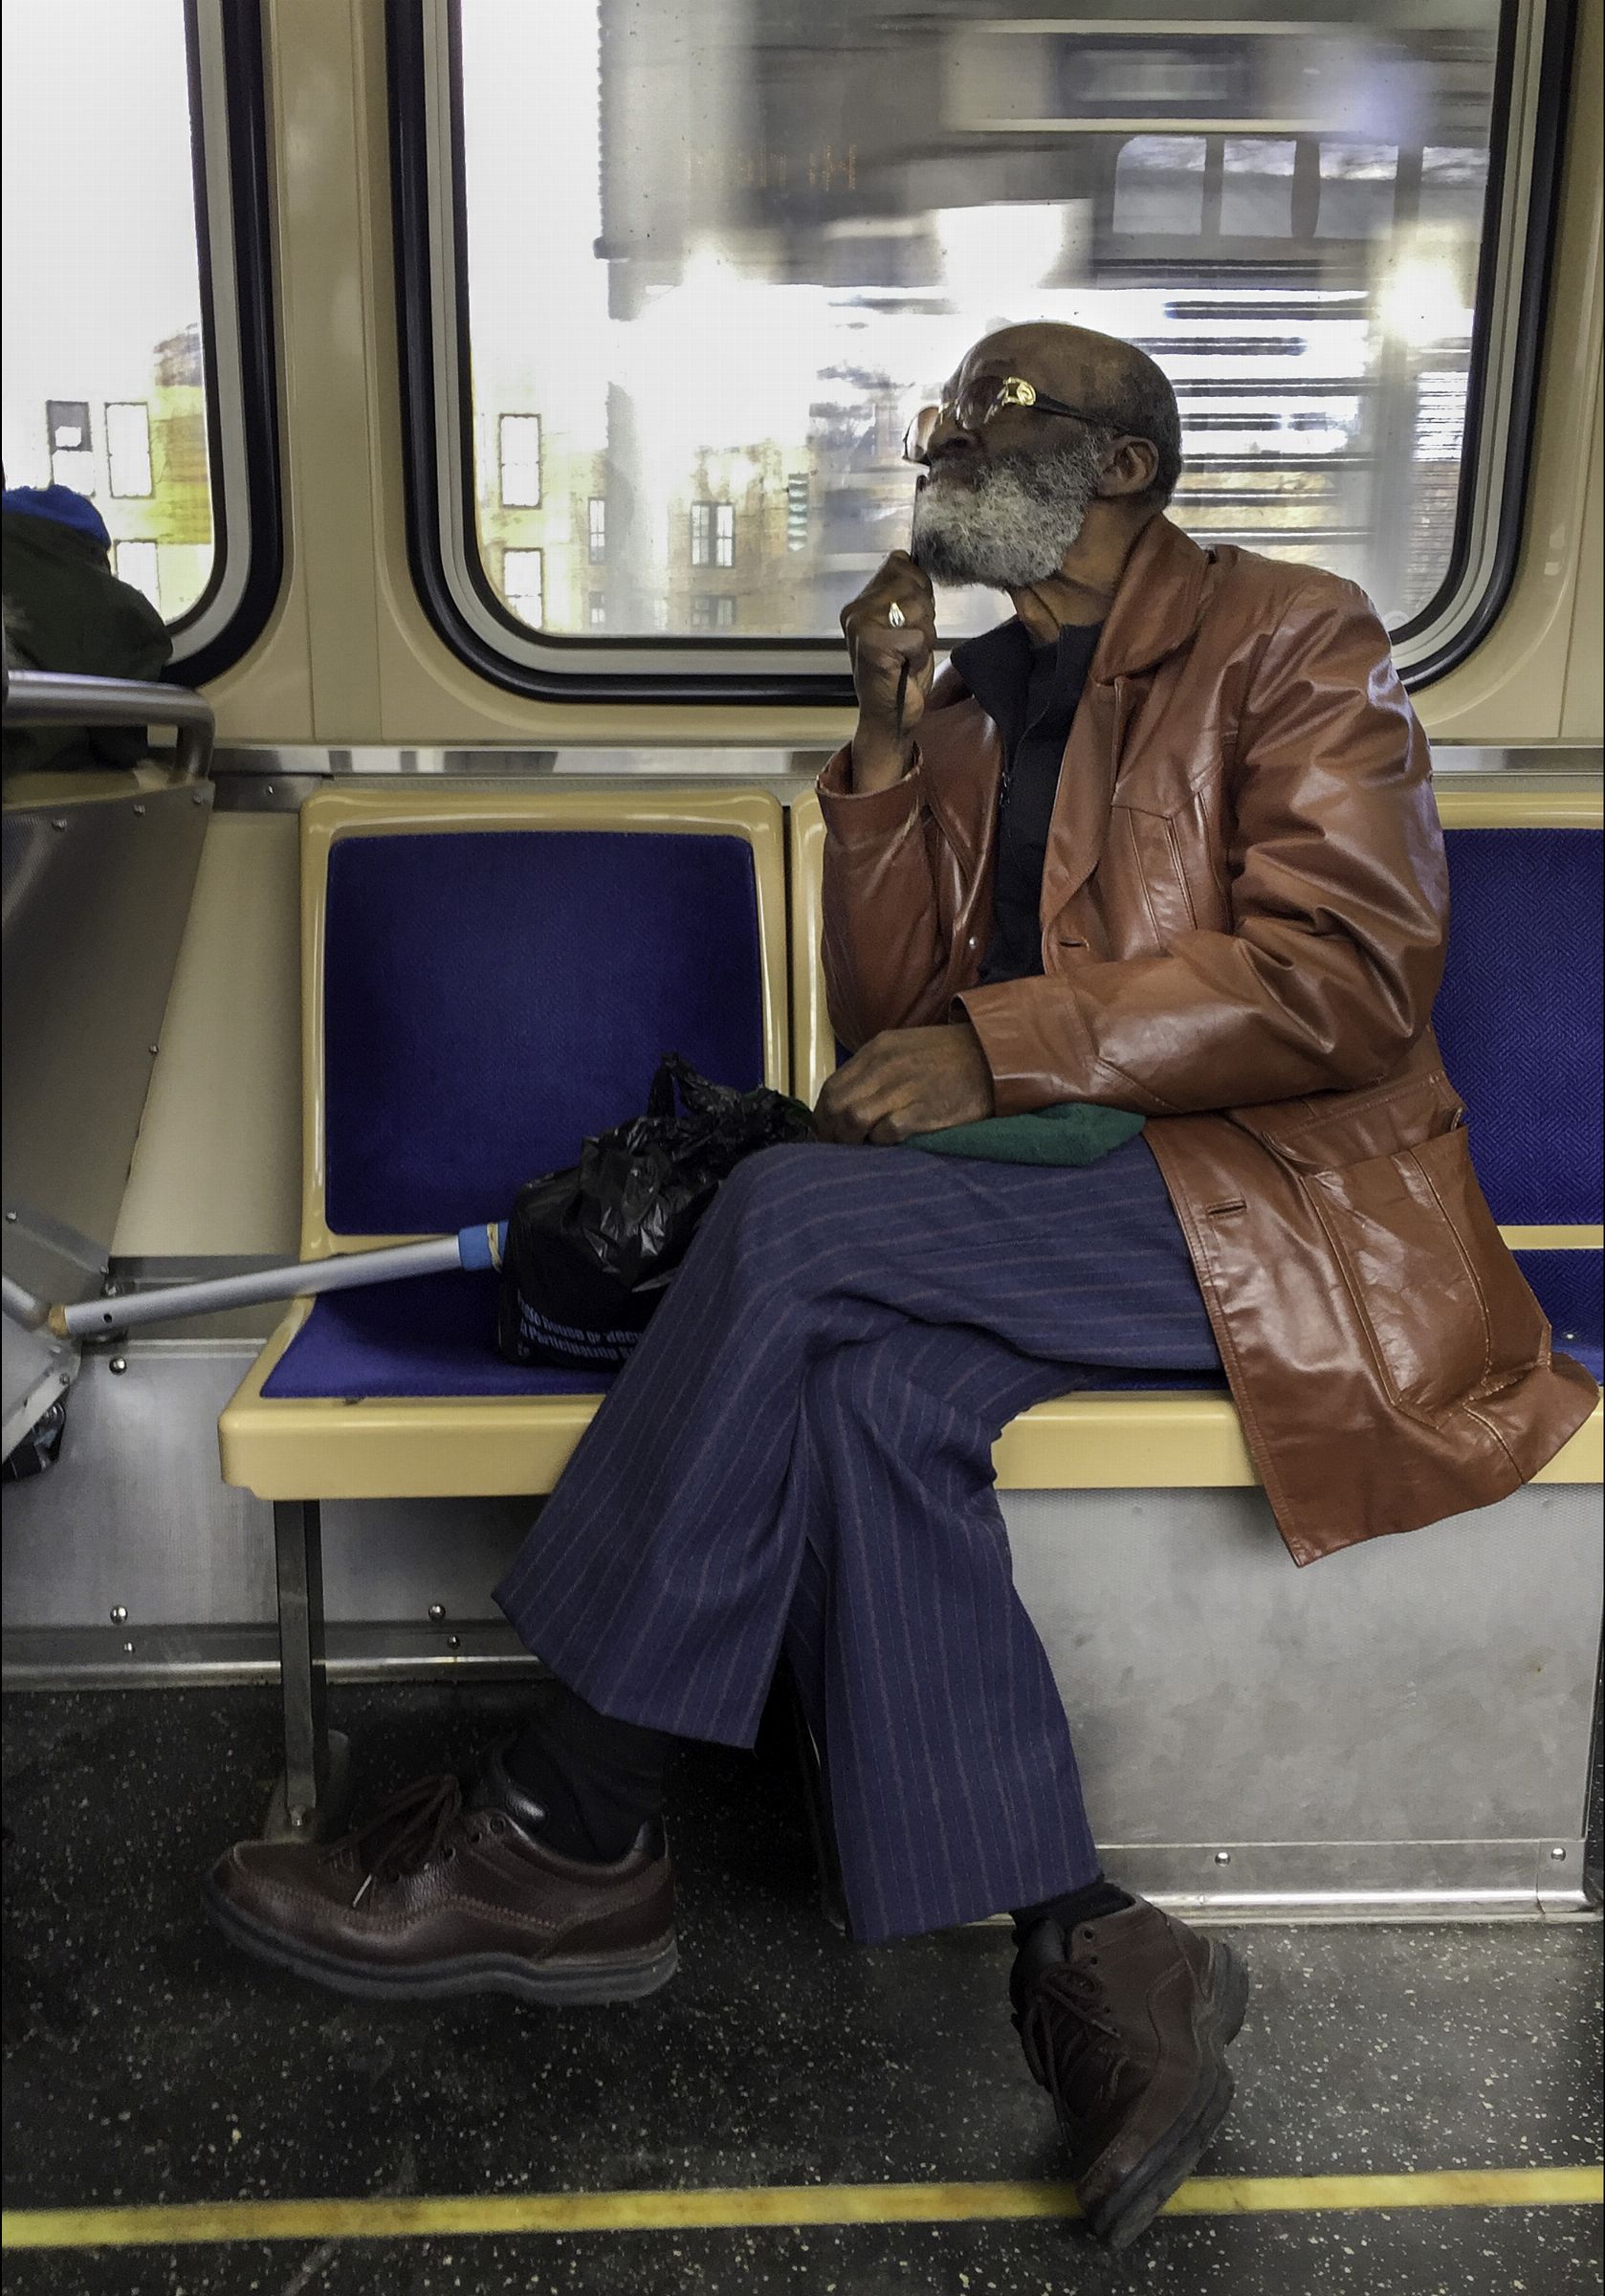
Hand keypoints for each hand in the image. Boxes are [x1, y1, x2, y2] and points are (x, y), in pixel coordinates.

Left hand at [814, 1024, 994, 1145]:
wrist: (995, 1057)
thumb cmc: (950, 1058)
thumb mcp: (905, 1048)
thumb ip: (875, 1070)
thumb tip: (847, 1102)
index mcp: (878, 1049)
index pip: (832, 1086)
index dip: (822, 1114)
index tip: (825, 1131)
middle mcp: (885, 1066)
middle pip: (836, 1104)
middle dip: (829, 1131)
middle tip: (835, 1147)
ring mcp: (904, 1088)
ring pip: (853, 1118)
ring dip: (850, 1140)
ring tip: (858, 1149)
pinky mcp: (923, 1111)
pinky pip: (885, 1133)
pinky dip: (879, 1143)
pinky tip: (887, 1145)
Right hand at [839, 552, 936, 788]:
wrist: (888, 717)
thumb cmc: (899, 674)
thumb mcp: (905, 624)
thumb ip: (906, 592)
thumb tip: (910, 559)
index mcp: (860, 603)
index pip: (900, 564)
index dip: (918, 590)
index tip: (910, 621)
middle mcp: (855, 611)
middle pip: (913, 584)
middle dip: (923, 615)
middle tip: (909, 643)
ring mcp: (861, 626)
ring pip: (918, 609)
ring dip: (923, 635)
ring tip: (907, 655)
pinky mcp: (874, 645)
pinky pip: (918, 636)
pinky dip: (920, 654)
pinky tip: (906, 666)